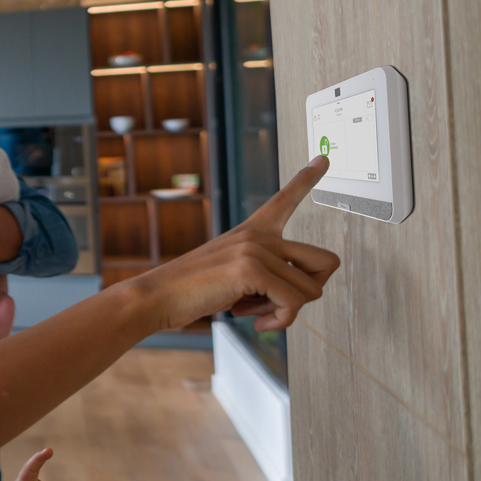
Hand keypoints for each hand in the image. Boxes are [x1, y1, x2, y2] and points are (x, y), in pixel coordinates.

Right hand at [122, 157, 339, 330]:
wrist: (155, 297)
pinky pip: (293, 304)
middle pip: (326, 262)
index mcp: (252, 231)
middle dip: (309, 292)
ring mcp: (255, 249)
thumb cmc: (190, 291)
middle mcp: (258, 235)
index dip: (307, 179)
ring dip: (286, 312)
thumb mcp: (230, 275)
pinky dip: (280, 321)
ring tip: (253, 310)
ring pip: (312, 290)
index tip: (323, 158)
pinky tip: (255, 321)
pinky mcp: (251, 270)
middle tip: (275, 303)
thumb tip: (295, 298)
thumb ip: (263, 275)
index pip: (285, 199)